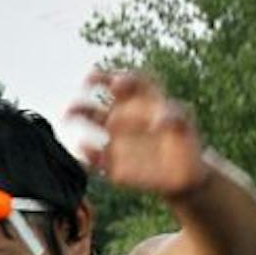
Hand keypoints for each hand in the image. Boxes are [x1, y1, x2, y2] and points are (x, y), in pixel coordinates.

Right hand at [69, 71, 207, 197]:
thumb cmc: (186, 145)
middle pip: (104, 92)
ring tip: (69, 114)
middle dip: (94, 84)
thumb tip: (162, 119)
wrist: (184, 176)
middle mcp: (126, 113)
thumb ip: (176, 118)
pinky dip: (88, 153)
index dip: (122, 79)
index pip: (132, 81)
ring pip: (91, 118)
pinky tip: (86, 150)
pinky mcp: (113, 161)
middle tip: (87, 82)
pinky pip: (95, 156)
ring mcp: (117, 136)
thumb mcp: (186, 129)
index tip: (117, 83)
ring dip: (78, 113)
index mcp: (145, 100)